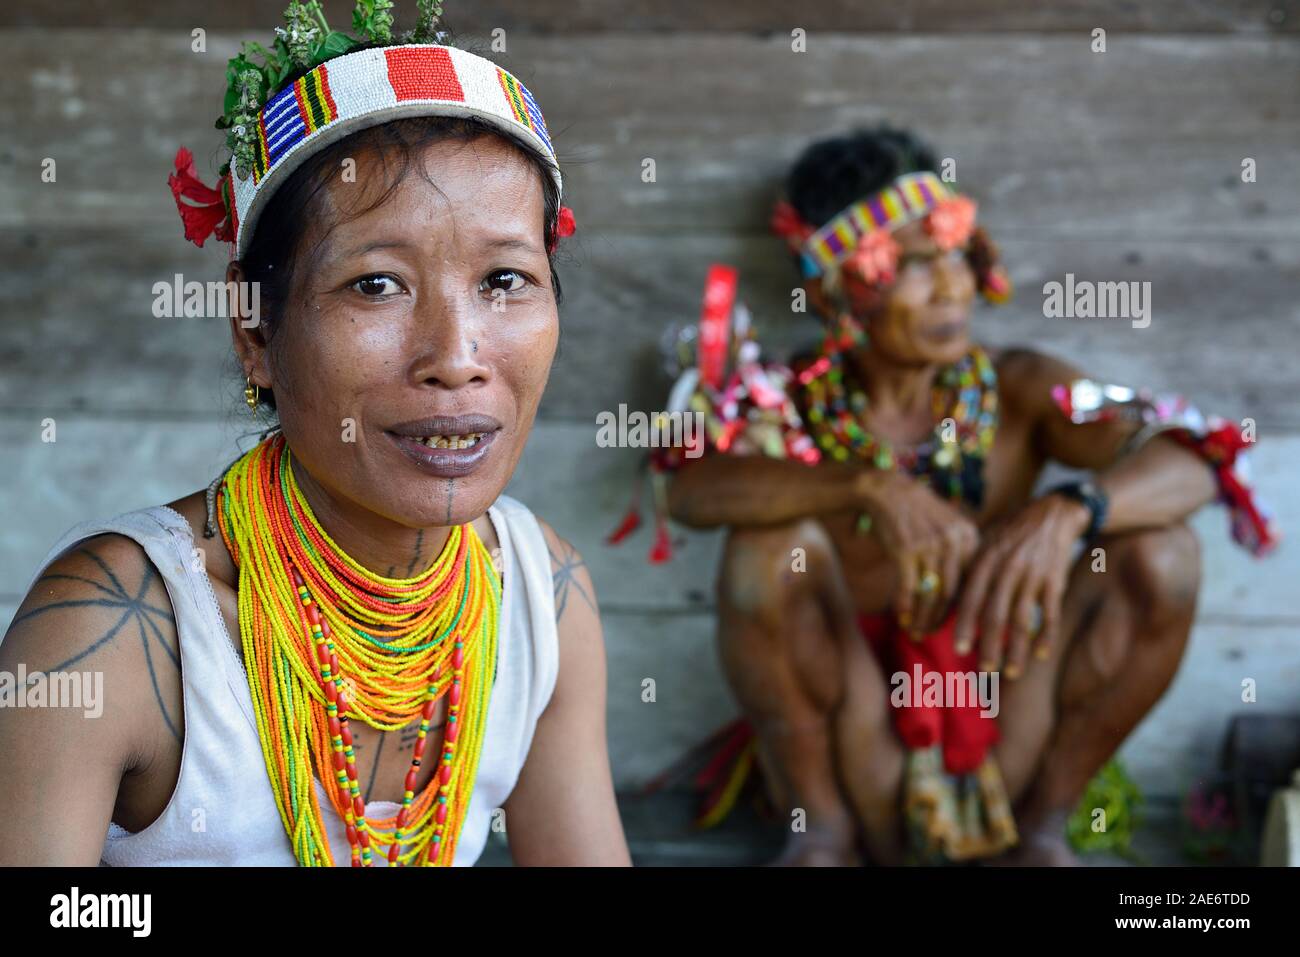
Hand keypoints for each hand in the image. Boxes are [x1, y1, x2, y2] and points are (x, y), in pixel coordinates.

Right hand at [856, 470, 979, 634]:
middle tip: (930, 634)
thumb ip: (959, 552)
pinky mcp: (906, 550)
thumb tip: (962, 593)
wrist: (886, 490)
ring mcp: (930, 546)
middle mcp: (953, 541)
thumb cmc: (916, 512)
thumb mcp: (947, 524)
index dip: (963, 608)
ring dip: (921, 618)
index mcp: (969, 536)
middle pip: (952, 593)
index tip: (955, 624)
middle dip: (940, 619)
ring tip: (915, 631)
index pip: (972, 581)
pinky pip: (908, 587)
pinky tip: (900, 617)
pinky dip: (904, 606)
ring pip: (930, 594)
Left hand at [953, 493, 1090, 677]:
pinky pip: (1050, 614)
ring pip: (1023, 620)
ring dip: (1017, 650)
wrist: (1052, 513)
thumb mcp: (984, 542)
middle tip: (983, 671)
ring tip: (1011, 673)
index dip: (964, 624)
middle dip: (989, 646)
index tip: (958, 648)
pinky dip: (1045, 636)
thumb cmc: (1009, 532)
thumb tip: (944, 599)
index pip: (971, 597)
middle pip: (996, 614)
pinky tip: (1040, 655)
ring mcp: (1033, 576)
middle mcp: (1008, 569)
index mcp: (986, 559)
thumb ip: (968, 569)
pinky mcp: (1055, 581)